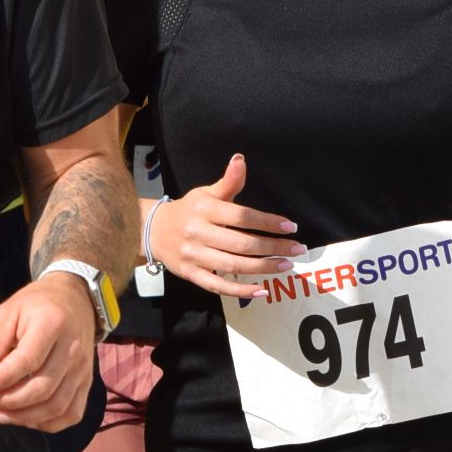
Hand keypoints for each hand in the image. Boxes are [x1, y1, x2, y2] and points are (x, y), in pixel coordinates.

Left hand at [0, 273, 95, 430]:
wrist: (76, 300)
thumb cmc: (37, 305)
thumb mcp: (9, 310)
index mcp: (52, 324)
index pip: (29, 360)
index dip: (4, 378)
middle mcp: (72, 350)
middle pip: (43, 388)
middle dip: (10, 400)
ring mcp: (83, 369)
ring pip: (57, 406)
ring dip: (25, 417)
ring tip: (0, 413)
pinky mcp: (87, 383)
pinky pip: (72, 414)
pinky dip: (48, 424)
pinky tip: (26, 419)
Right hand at [148, 152, 302, 301]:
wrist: (154, 231)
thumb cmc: (189, 210)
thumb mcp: (206, 193)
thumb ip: (228, 181)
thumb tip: (240, 160)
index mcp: (205, 209)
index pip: (242, 216)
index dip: (268, 222)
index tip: (291, 227)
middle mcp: (198, 232)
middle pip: (242, 243)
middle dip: (273, 247)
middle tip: (297, 249)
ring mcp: (194, 255)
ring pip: (234, 265)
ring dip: (264, 267)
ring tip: (286, 265)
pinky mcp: (191, 274)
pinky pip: (218, 285)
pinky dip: (241, 291)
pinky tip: (262, 290)